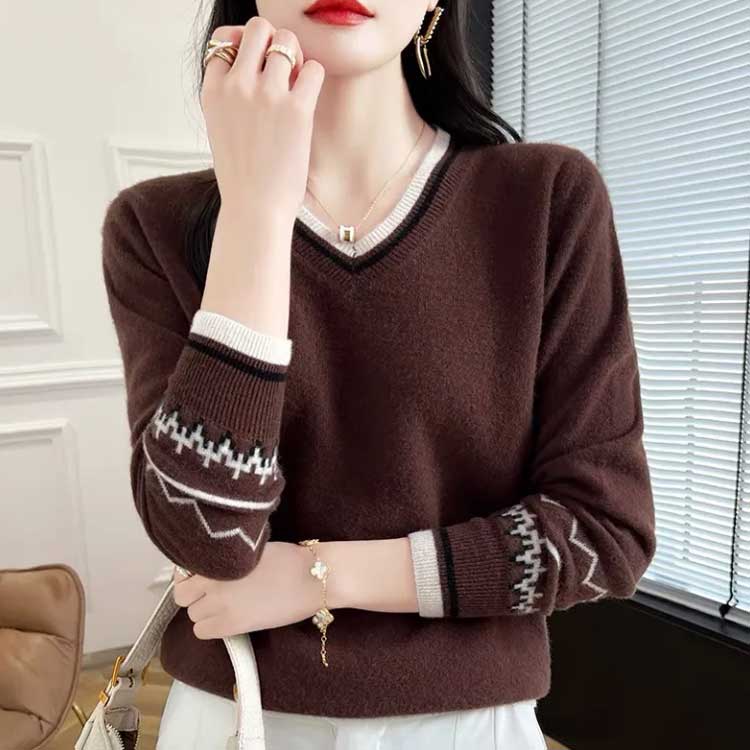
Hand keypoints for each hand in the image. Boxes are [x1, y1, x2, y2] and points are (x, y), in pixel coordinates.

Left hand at [172, 542, 322, 638]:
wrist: (310, 578)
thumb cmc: (287, 559)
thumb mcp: (251, 550)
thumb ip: (225, 560)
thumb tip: (206, 569)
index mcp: (219, 560)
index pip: (183, 574)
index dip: (191, 578)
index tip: (201, 578)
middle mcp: (214, 583)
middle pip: (183, 597)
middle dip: (195, 596)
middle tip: (213, 593)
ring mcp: (221, 605)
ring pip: (193, 616)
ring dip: (205, 612)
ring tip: (227, 605)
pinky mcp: (233, 625)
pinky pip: (203, 632)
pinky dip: (211, 627)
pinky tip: (230, 618)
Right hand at [201, 16, 324, 216]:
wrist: (255, 208)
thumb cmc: (241, 176)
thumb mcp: (218, 129)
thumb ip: (227, 95)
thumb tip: (248, 65)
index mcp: (212, 91)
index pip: (224, 40)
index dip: (244, 48)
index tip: (255, 71)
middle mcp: (236, 85)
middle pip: (258, 28)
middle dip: (274, 43)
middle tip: (282, 71)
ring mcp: (266, 95)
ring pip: (288, 41)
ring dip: (297, 58)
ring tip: (297, 86)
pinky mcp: (296, 109)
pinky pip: (314, 69)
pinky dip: (315, 78)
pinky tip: (309, 99)